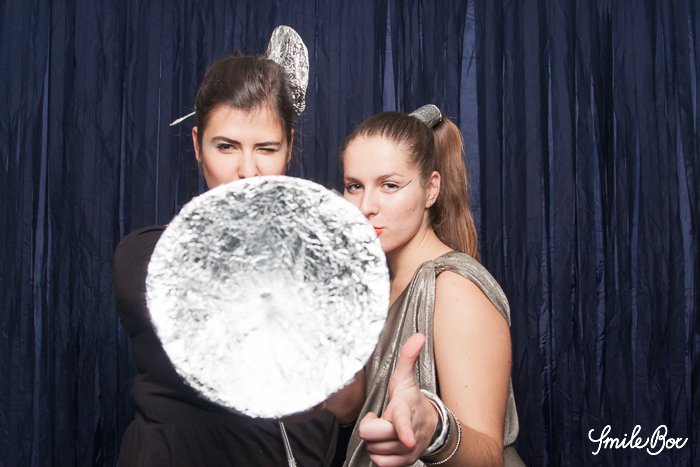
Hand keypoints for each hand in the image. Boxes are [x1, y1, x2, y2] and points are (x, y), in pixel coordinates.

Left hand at [358, 333, 437, 465]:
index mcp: (405, 410)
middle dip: (370, 427)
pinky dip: (378, 455)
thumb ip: (408, 357)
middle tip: (377, 418)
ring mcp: (408, 450)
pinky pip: (380, 464)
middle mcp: (408, 433)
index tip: (406, 437)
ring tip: (383, 428)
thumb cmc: (410, 400)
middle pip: (374, 436)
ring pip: (375, 451)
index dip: (402, 430)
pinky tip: (384, 443)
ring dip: (374, 441)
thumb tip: (418, 336)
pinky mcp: (405, 462)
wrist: (430, 425)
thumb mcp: (405, 378)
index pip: (402, 422)